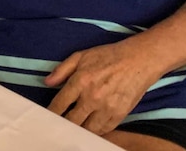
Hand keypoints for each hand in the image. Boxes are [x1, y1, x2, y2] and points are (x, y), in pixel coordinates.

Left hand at [44, 41, 159, 134]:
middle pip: (72, 121)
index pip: (60, 104)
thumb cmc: (108, 56)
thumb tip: (47, 82)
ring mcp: (107, 108)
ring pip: (87, 129)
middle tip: (58, 125)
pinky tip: (90, 126)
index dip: (51, 113)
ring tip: (74, 127)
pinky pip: (103, 130)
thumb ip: (62, 70)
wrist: (138, 61)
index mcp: (81, 81)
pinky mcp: (120, 115)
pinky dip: (95, 130)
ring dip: (80, 129)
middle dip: (63, 124)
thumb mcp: (81, 56)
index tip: (47, 117)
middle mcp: (93, 97)